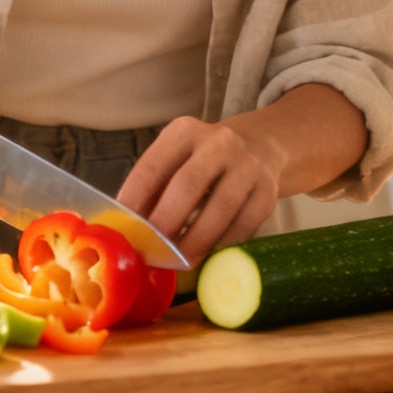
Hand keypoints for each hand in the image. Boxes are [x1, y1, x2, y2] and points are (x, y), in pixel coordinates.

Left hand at [117, 117, 283, 263]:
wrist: (258, 146)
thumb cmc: (203, 161)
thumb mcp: (176, 160)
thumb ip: (153, 189)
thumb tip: (127, 228)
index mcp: (184, 132)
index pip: (153, 166)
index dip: (135, 199)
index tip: (124, 229)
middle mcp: (218, 143)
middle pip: (187, 185)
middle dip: (166, 222)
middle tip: (152, 250)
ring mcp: (247, 165)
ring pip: (220, 208)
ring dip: (195, 240)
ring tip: (179, 261)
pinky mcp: (267, 191)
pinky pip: (244, 225)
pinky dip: (222, 245)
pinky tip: (207, 256)